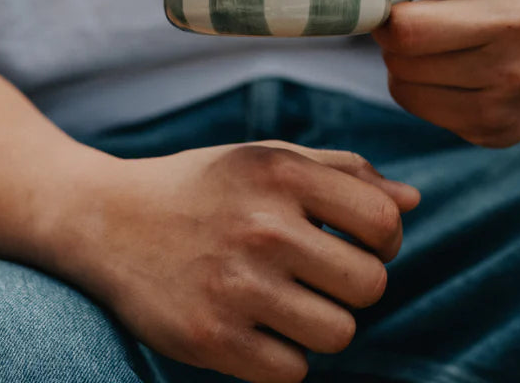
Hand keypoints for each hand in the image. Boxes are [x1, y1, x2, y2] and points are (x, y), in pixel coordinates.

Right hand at [54, 142, 419, 382]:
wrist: (108, 219)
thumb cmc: (204, 185)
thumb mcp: (268, 157)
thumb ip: (344, 172)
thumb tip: (412, 201)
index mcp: (282, 172)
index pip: (386, 222)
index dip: (384, 238)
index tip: (356, 240)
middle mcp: (262, 226)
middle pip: (371, 285)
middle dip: (352, 282)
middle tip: (317, 271)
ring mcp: (235, 286)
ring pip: (339, 333)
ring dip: (321, 322)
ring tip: (286, 298)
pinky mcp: (210, 339)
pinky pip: (293, 372)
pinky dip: (282, 355)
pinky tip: (253, 323)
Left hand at [373, 0, 519, 147]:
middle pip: (404, 31)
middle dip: (390, 23)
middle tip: (402, 16)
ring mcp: (514, 78)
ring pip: (401, 70)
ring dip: (399, 55)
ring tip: (428, 43)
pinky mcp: (498, 122)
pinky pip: (412, 100)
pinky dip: (412, 84)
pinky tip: (441, 71)